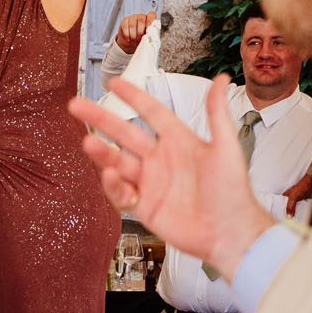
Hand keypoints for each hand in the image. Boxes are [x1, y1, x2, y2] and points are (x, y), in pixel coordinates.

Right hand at [72, 75, 269, 275]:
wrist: (229, 232)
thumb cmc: (233, 191)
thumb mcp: (226, 147)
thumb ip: (217, 113)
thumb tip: (223, 80)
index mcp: (180, 141)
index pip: (151, 112)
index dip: (133, 97)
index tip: (115, 83)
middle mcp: (161, 159)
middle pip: (125, 133)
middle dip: (101, 119)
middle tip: (78, 106)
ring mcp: (151, 183)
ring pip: (118, 162)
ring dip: (102, 152)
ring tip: (88, 142)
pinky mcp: (144, 206)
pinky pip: (121, 193)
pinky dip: (112, 185)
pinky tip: (109, 176)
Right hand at [113, 11, 155, 53]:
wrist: (130, 43)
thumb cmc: (141, 40)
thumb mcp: (147, 38)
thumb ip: (150, 35)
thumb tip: (151, 36)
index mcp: (149, 19)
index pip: (152, 15)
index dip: (150, 20)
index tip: (148, 27)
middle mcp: (141, 16)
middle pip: (141, 20)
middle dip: (140, 31)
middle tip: (139, 38)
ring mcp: (132, 17)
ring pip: (132, 24)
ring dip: (133, 35)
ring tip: (134, 40)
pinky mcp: (124, 21)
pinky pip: (125, 27)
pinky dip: (127, 35)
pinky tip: (129, 39)